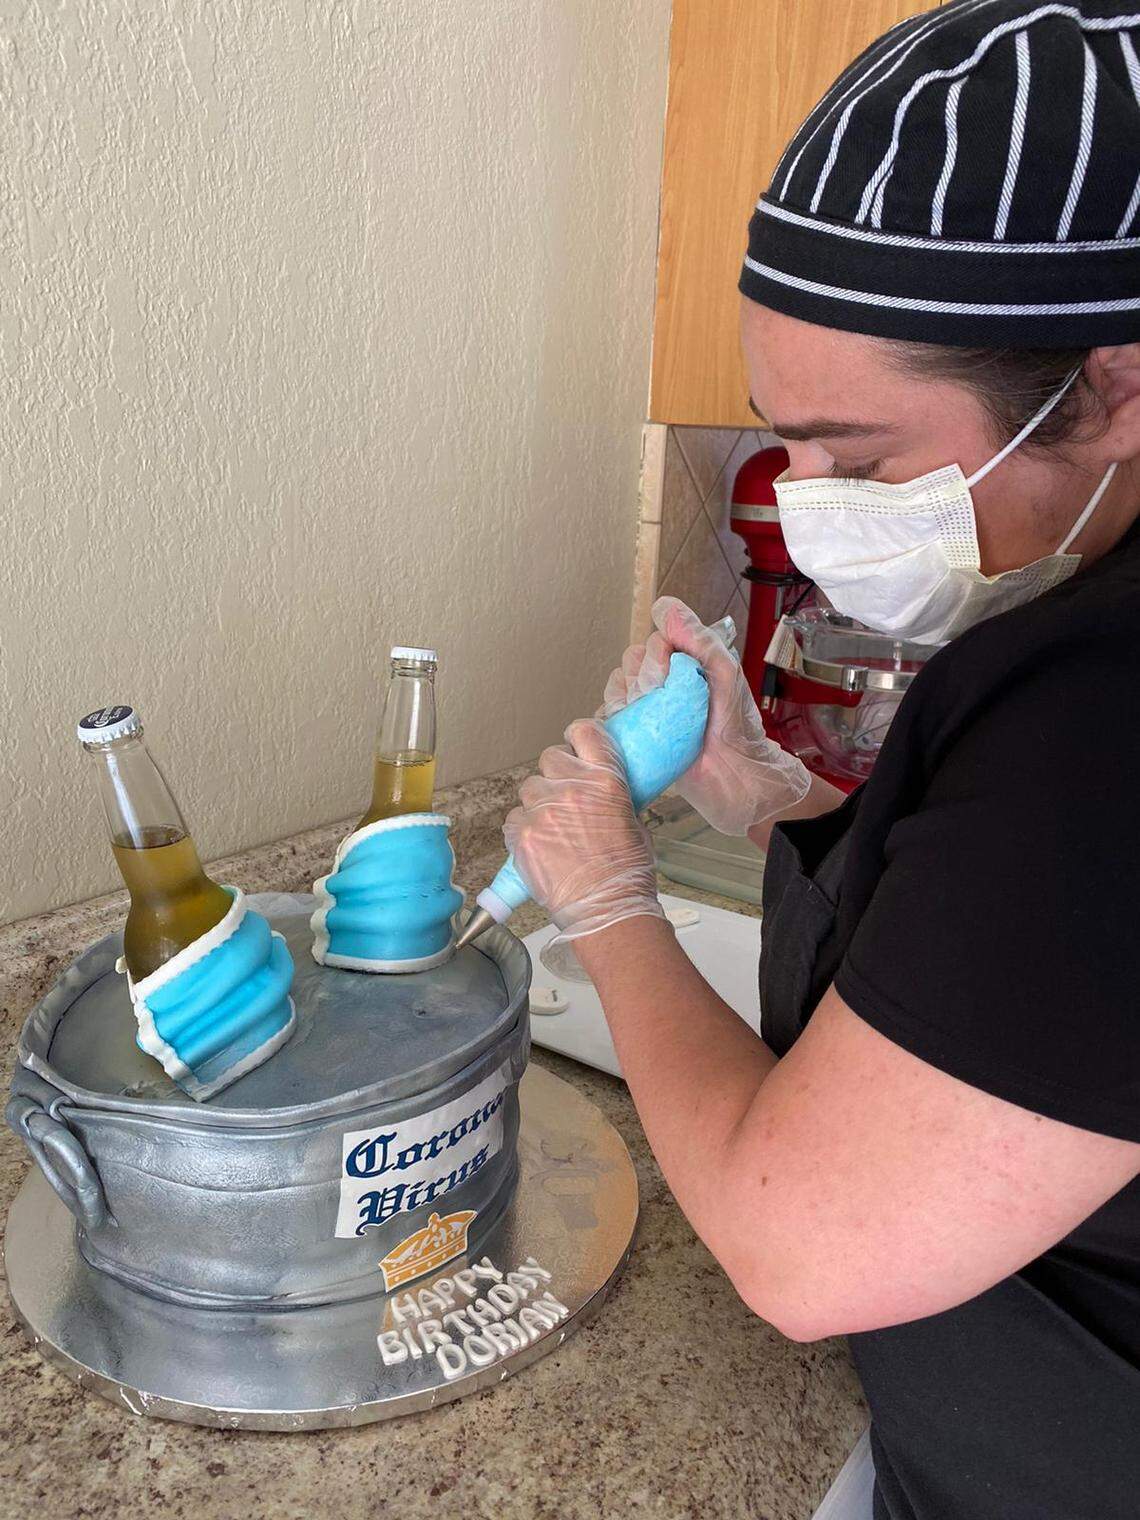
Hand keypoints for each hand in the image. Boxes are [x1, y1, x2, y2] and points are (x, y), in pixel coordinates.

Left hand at [504, 719, 665, 943]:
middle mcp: (572, 789)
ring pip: (529, 788)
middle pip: (550, 757)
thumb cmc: (626, 874)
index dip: (576, 736)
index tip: (574, 743)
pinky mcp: (523, 833)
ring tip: (553, 827)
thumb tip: (598, 790)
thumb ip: (611, 796)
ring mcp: (544, 810)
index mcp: (606, 780)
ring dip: (538, 802)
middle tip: (563, 795)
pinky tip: (540, 843)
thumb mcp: (633, 821)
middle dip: (555, 773)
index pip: (585, 733)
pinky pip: (514, 818)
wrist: (606, 908)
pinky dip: (523, 828)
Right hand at [600, 596, 809, 836]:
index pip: (654, 640)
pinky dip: (616, 719)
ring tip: (656, 719)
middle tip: (670, 701)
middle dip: (646, 679)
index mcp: (685, 662)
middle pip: (632, 661)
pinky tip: (637, 730)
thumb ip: (700, 639)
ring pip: (617, 686)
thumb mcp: (726, 674)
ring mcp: (647, 707)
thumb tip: (667, 608)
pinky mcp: (635, 733)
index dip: (659, 655)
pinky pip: (610, 716)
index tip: (676, 673)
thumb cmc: (737, 727)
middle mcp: (663, 681)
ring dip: (631, 699)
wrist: (734, 775)